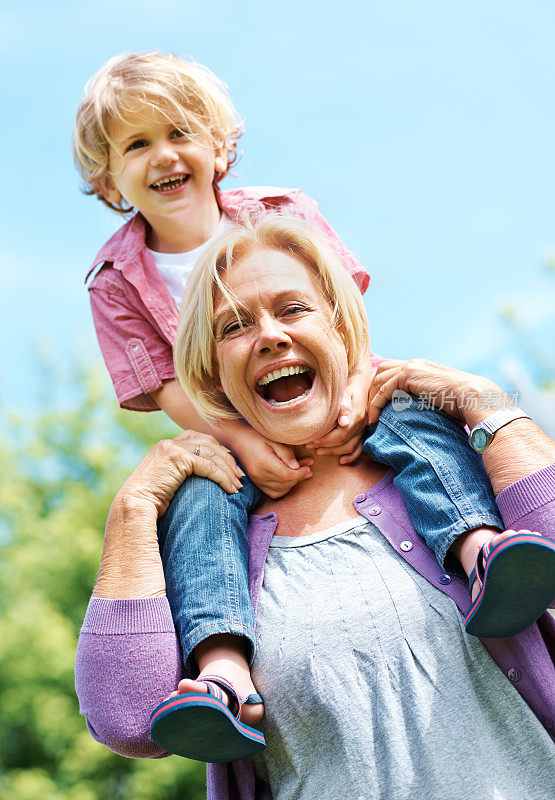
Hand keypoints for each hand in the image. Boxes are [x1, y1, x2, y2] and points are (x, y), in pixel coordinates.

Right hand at [118, 431, 244, 518]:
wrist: (133, 507)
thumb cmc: (150, 502)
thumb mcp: (168, 482)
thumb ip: (182, 474)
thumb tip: (205, 479)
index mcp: (168, 446)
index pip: (202, 440)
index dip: (220, 451)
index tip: (232, 467)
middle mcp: (170, 443)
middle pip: (210, 444)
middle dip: (228, 460)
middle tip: (241, 477)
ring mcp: (172, 447)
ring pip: (212, 454)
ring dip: (229, 470)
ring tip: (238, 486)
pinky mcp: (177, 457)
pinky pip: (208, 465)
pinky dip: (223, 477)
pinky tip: (230, 489)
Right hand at [232, 425, 313, 498]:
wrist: (239, 440)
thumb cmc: (258, 437)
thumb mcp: (274, 440)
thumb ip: (286, 453)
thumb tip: (297, 467)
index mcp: (263, 462)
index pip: (286, 474)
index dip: (300, 473)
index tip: (308, 467)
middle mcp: (259, 475)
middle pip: (285, 483)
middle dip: (299, 477)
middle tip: (309, 468)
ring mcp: (257, 481)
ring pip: (280, 490)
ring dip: (293, 483)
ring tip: (302, 473)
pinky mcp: (257, 483)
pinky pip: (273, 493)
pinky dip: (284, 489)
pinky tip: (290, 480)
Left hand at [305, 364, 369, 463]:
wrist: (361, 384)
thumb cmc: (348, 388)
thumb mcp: (344, 393)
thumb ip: (343, 407)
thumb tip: (344, 423)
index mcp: (355, 416)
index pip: (339, 434)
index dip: (324, 440)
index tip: (310, 440)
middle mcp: (361, 425)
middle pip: (342, 442)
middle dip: (324, 446)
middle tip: (308, 446)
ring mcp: (362, 430)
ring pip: (349, 447)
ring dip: (333, 452)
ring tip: (318, 452)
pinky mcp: (362, 432)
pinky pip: (359, 448)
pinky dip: (351, 456)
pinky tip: (341, 461)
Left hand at [367, 359, 504, 426]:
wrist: (474, 396)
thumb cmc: (462, 403)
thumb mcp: (439, 397)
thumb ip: (425, 397)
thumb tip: (420, 412)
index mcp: (422, 367)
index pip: (391, 371)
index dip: (380, 388)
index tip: (376, 408)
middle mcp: (414, 364)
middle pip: (380, 372)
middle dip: (372, 391)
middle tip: (369, 412)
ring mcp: (411, 367)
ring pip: (378, 380)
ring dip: (371, 399)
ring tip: (370, 419)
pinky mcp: (408, 376)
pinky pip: (383, 390)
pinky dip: (375, 405)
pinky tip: (374, 420)